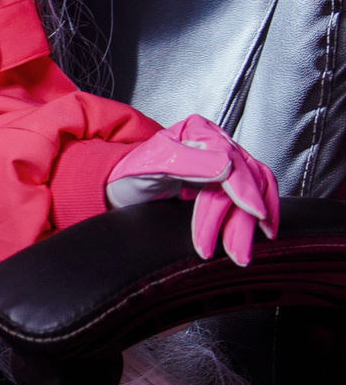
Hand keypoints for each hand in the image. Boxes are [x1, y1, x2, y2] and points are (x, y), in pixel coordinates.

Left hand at [105, 115, 279, 266]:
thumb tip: (227, 167)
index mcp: (199, 132)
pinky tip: (262, 230)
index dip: (244, 190)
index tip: (253, 213)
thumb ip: (189, 162)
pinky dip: (261, 211)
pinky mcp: (226, 179)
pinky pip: (253, 193)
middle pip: (245, 179)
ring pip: (255, 189)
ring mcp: (223, 161)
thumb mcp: (151, 165)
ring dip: (251, 223)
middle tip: (236, 252)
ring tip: (241, 252)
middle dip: (241, 220)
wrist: (121, 186)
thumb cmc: (130, 174)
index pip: (231, 162)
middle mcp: (216, 143)